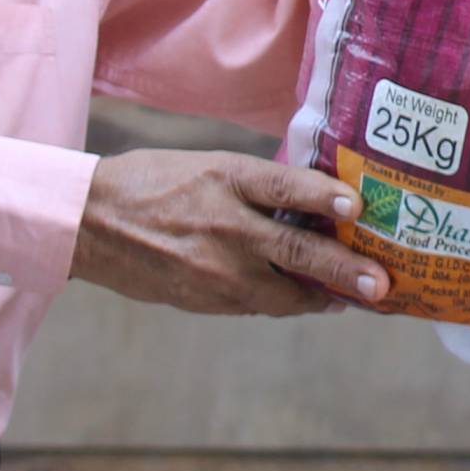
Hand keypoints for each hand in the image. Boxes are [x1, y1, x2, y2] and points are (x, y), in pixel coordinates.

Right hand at [72, 150, 387, 317]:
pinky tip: (304, 298)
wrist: (89, 224)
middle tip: (380, 285)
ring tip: (351, 298)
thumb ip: (257, 184)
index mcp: (225, 180)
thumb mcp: (207, 166)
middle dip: (345, 273)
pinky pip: (256, 304)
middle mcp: (224, 226)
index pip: (283, 188)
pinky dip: (282, 300)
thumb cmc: (155, 183)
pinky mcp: (203, 300)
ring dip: (320, 297)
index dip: (321, 197)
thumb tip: (315, 202)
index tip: (355, 205)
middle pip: (296, 253)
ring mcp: (213, 270)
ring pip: (283, 294)